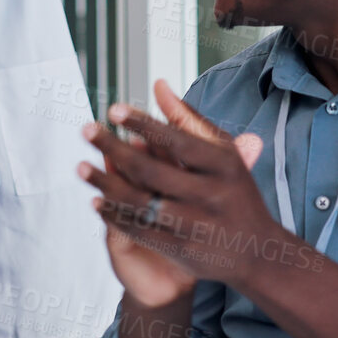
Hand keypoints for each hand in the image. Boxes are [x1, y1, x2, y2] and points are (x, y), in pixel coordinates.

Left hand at [79, 81, 268, 305]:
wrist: (258, 252)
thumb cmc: (235, 193)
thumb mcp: (224, 155)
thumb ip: (190, 121)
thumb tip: (158, 85)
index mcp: (224, 166)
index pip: (177, 139)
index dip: (143, 124)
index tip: (114, 109)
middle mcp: (212, 196)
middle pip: (151, 170)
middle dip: (113, 148)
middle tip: (86, 130)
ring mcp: (195, 226)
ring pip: (139, 201)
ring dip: (104, 183)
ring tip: (80, 166)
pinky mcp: (181, 251)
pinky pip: (140, 229)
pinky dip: (115, 215)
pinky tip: (96, 200)